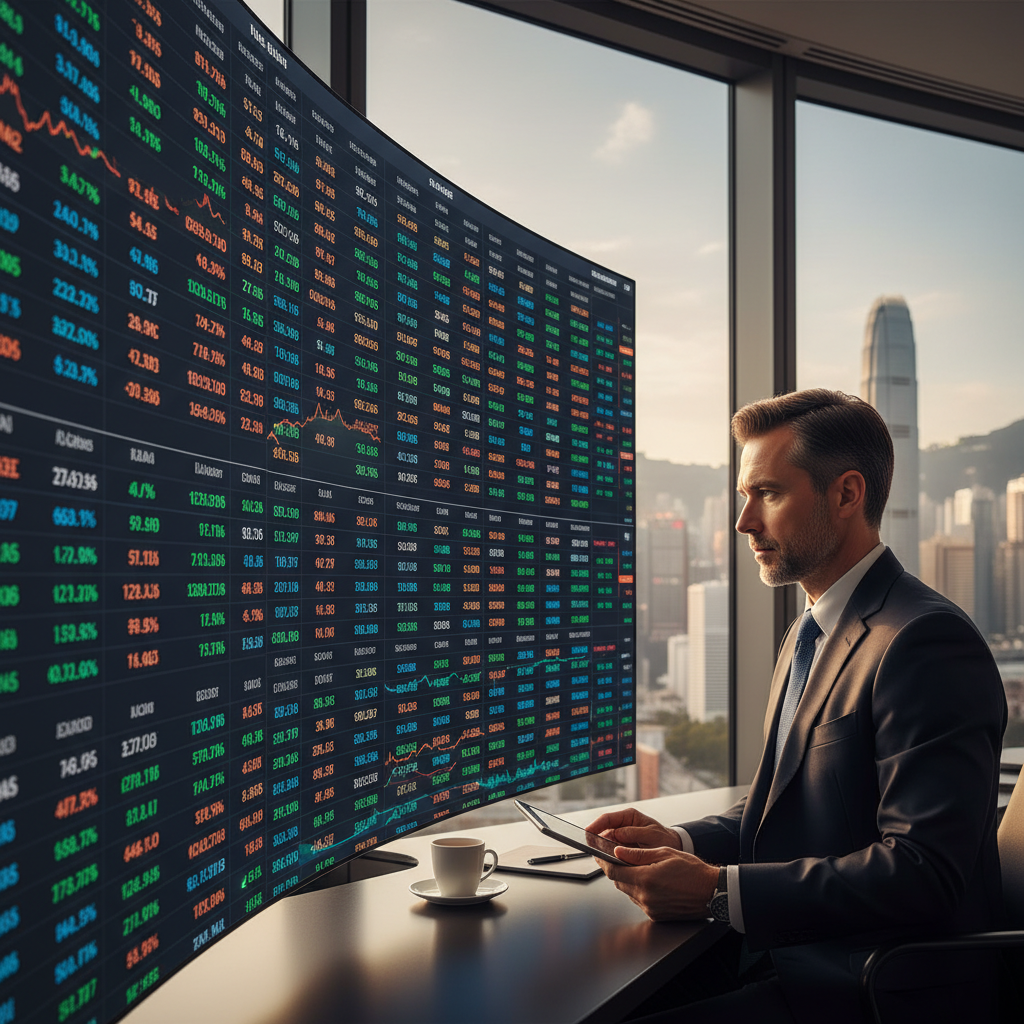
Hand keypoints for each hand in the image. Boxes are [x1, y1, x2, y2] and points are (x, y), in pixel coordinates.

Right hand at [585, 807, 682, 850]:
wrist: (674, 849)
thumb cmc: (665, 840)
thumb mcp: (652, 835)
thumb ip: (635, 833)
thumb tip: (617, 834)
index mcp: (630, 817)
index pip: (607, 818)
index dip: (596, 826)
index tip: (588, 832)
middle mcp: (624, 826)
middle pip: (603, 831)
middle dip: (597, 841)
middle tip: (594, 850)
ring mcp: (622, 837)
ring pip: (606, 843)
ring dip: (603, 850)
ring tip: (603, 858)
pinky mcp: (623, 848)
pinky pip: (612, 852)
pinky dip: (610, 857)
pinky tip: (612, 863)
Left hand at [600, 845, 719, 921]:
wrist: (712, 892)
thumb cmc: (693, 871)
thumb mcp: (664, 853)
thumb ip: (638, 853)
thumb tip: (618, 851)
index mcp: (646, 879)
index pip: (614, 871)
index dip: (603, 861)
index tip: (598, 854)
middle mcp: (645, 896)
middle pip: (618, 882)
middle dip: (614, 869)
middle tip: (614, 857)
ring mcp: (650, 908)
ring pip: (627, 892)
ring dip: (626, 879)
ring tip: (634, 867)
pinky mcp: (656, 915)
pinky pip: (638, 901)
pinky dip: (637, 890)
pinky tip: (647, 880)